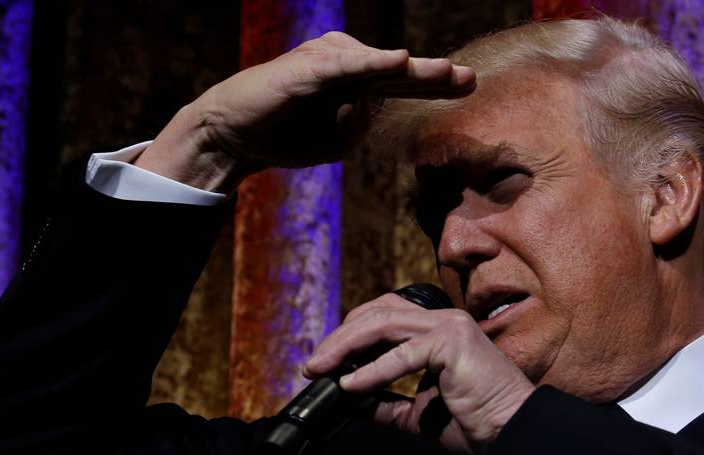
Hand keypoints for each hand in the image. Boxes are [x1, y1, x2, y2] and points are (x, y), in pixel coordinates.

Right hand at [135, 31, 475, 192]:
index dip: (433, 84)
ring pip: (377, 68)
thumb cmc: (283, 136)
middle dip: (434, 75)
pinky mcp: (306, 69)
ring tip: (449, 74)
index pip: (400, 85)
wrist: (234, 136)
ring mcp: (325, 64)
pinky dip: (371, 63)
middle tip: (470, 77)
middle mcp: (343, 68)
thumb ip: (355, 130)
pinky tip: (398, 61)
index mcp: (352, 88)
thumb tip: (365, 108)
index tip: (467, 85)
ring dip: (413, 72)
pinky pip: (344, 66)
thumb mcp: (331, 143)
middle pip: (397, 71)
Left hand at [303, 293, 534, 454]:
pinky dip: (372, 370)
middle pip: (377, 314)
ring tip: (322, 367)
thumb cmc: (478, 423)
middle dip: (340, 337)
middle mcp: (443, 321)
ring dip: (346, 345)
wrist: (512, 435)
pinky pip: (403, 354)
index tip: (325, 362)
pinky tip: (351, 384)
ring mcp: (449, 327)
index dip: (350, 334)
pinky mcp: (453, 343)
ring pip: (383, 324)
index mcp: (438, 332)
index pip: (384, 317)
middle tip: (314, 363)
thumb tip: (353, 402)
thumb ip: (388, 404)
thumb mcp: (420, 414)